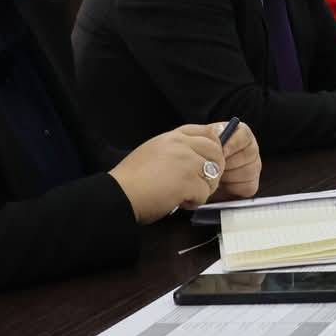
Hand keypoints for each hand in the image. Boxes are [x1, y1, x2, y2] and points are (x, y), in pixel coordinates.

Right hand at [110, 126, 226, 222]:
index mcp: (173, 137)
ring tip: (185, 194)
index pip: (208, 133)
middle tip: (199, 183)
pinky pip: (205, 193)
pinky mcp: (188, 181)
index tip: (211, 160)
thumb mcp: (154, 151)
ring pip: (214, 175)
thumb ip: (177, 148)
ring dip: (203, 188)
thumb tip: (198, 153)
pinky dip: (195, 202)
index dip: (215, 147)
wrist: (118, 194)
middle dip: (214, 170)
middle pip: (217, 153)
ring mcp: (186, 162)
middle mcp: (182, 145)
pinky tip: (179, 202)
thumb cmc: (132, 178)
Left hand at [201, 122, 261, 201]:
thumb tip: (219, 131)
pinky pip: (246, 186)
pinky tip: (222, 184)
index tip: (222, 152)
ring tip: (215, 175)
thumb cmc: (198, 156)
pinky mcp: (251, 184)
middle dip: (229, 162)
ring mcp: (253, 167)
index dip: (233, 144)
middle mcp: (251, 149)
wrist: (198, 175)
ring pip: (248, 171)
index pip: (244, 136)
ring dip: (229, 175)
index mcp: (241, 134)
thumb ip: (210, 134)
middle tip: (214, 166)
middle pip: (249, 155)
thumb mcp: (201, 141)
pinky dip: (232, 187)